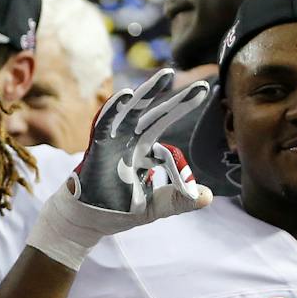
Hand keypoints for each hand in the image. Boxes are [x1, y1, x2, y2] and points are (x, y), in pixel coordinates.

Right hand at [29, 69, 212, 269]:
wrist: (88, 221)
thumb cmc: (118, 210)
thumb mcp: (156, 207)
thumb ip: (178, 199)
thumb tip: (207, 196)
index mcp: (143, 151)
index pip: (166, 134)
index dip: (181, 122)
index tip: (201, 125)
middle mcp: (129, 142)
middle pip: (153, 115)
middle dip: (175, 99)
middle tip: (203, 85)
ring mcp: (113, 144)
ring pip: (131, 112)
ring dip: (147, 93)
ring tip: (167, 76)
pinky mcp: (97, 150)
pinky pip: (104, 125)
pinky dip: (112, 109)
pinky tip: (125, 94)